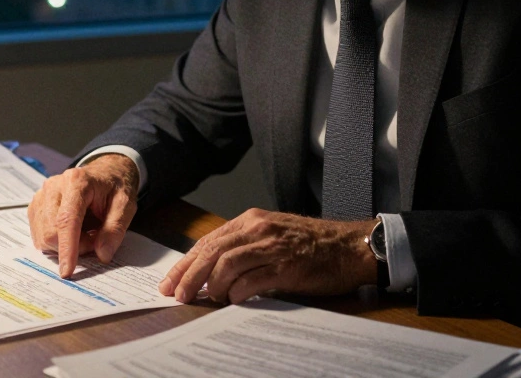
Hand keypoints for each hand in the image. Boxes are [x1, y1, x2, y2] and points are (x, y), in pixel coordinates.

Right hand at [27, 154, 138, 277]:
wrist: (105, 173)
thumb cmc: (114, 188)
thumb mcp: (125, 206)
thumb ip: (115, 230)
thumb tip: (102, 254)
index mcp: (77, 182)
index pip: (66, 220)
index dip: (67, 248)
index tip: (68, 271)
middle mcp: (54, 186)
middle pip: (51, 232)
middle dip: (72, 246)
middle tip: (93, 240)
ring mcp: (42, 195)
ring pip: (43, 236)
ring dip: (64, 244)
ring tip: (83, 232)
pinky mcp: (36, 205)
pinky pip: (39, 235)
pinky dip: (56, 240)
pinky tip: (71, 231)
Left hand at [159, 209, 377, 304]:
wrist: (349, 246)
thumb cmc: (312, 243)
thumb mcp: (272, 234)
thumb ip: (244, 246)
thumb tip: (211, 270)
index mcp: (251, 219)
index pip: (209, 241)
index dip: (186, 262)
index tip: (171, 280)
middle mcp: (258, 229)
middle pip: (212, 251)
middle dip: (189, 275)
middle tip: (177, 294)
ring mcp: (272, 247)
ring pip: (227, 264)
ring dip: (211, 285)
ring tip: (207, 298)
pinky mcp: (286, 267)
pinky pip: (252, 280)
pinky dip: (237, 291)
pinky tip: (231, 300)